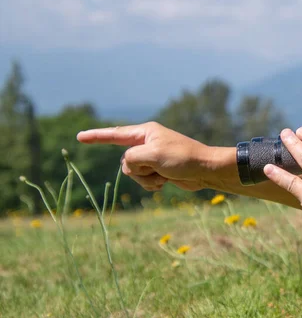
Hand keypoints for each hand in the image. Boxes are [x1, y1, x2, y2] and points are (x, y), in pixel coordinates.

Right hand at [77, 122, 217, 191]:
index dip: (96, 137)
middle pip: (126, 161)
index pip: (115, 134)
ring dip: (146, 179)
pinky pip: (144, 181)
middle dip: (138, 170)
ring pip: (133, 174)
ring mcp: (152, 158)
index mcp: (145, 132)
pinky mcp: (158, 171)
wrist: (205, 170)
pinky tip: (166, 182)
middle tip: (158, 167)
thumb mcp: (152, 155)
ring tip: (164, 175)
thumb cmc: (182, 158)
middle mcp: (147, 143)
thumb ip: (132, 158)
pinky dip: (153, 185)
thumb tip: (129, 166)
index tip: (79, 137)